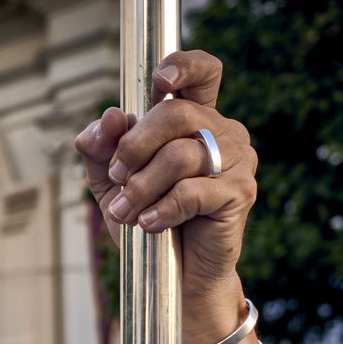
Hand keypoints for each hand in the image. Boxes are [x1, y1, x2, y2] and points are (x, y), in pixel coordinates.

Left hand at [75, 50, 257, 343]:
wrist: (175, 276)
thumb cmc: (147, 220)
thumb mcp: (112, 182)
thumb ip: (102, 148)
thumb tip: (109, 117)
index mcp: (195, 119)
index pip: (203, 73)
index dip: (184, 66)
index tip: (159, 81)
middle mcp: (222, 132)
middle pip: (177, 115)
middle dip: (135, 145)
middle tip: (116, 175)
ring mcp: (238, 161)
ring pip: (181, 155)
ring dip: (142, 186)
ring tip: (124, 212)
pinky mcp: (241, 193)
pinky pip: (193, 191)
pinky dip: (162, 209)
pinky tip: (148, 224)